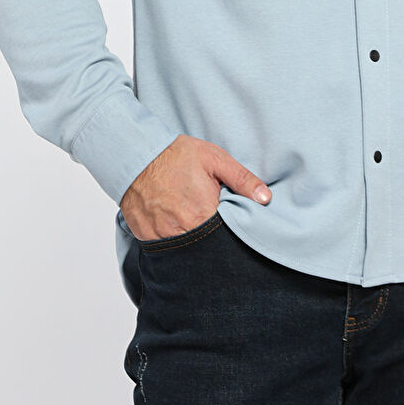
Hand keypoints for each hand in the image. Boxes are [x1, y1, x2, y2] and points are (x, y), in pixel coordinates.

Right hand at [119, 133, 270, 239]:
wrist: (137, 153)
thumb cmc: (177, 155)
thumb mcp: (215, 160)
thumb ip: (242, 180)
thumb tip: (266, 198)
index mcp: (203, 214)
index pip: (224, 238)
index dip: (229, 235)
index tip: (230, 228)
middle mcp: (181, 230)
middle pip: (205, 248)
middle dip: (210, 241)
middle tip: (208, 222)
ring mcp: (160, 236)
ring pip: (183, 251)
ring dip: (190, 241)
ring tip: (191, 223)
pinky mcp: (145, 236)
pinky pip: (162, 247)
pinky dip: (170, 239)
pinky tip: (173, 224)